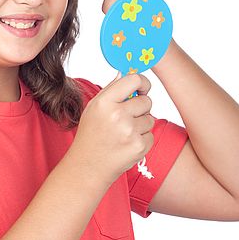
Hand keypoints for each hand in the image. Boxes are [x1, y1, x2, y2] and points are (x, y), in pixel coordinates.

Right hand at [70, 72, 154, 186]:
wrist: (87, 167)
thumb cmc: (90, 135)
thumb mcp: (93, 108)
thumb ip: (110, 90)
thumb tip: (124, 72)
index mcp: (105, 102)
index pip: (134, 80)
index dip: (142, 83)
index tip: (142, 88)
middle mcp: (117, 115)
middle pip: (146, 101)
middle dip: (140, 108)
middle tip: (126, 118)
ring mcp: (130, 132)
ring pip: (150, 119)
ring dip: (141, 125)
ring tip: (123, 134)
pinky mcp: (139, 146)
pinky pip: (151, 135)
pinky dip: (142, 139)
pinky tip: (126, 144)